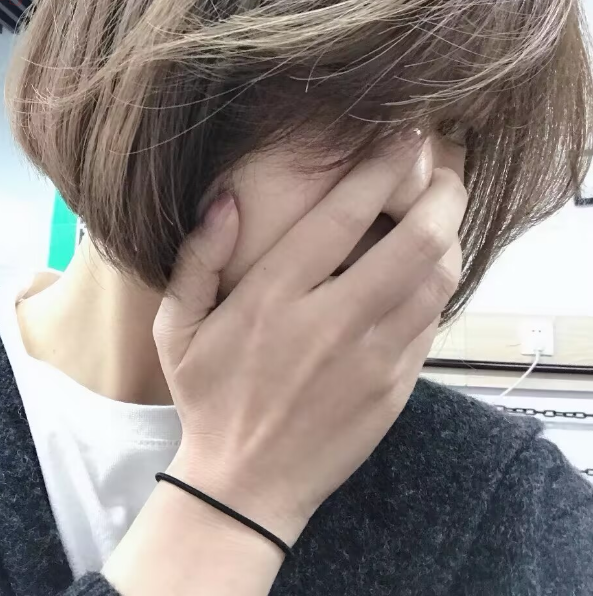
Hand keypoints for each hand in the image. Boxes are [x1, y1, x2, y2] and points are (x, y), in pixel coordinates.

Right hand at [153, 134, 466, 544]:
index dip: (381, 169)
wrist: (246, 487)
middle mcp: (329, 324)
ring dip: (449, 236)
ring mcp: (370, 359)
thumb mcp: (177, 328)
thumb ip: (198, 258)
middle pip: (412, 244)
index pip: (343, 217)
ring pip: (435, 281)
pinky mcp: (394, 388)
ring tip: (445, 210)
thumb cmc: (208, 398)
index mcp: (274, 299)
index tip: (404, 138)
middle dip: (440, 196)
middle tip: (444, 169)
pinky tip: (432, 266)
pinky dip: (440, 285)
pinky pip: (431, 323)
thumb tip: (228, 200)